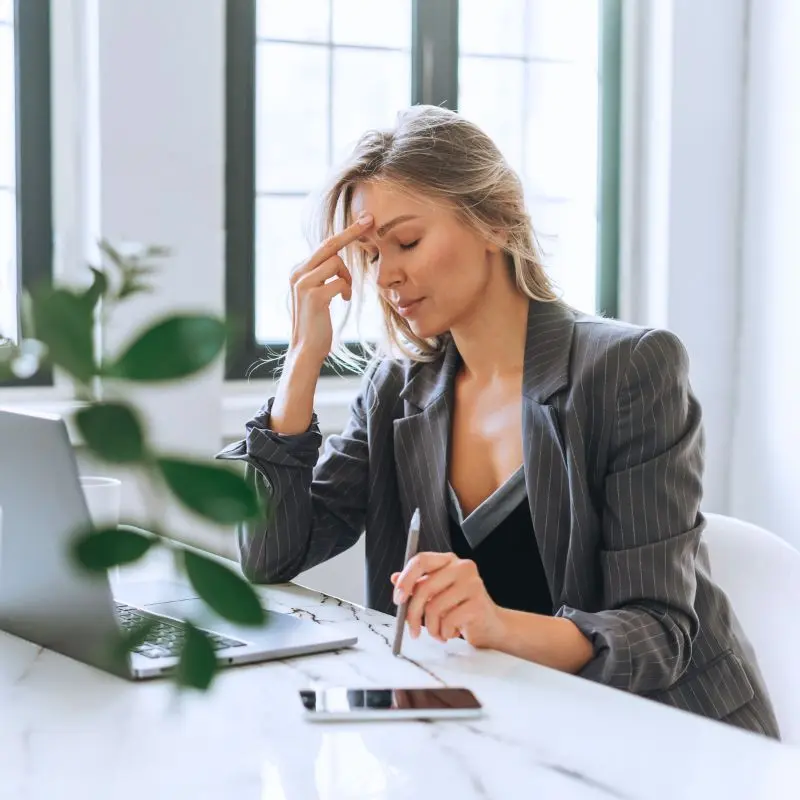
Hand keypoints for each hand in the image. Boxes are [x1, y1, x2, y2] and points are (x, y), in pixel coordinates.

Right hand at [288, 212, 373, 365]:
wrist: (306, 349)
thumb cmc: (317, 323)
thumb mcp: (318, 294)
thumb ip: (322, 276)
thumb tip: (337, 259)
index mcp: (299, 271)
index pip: (324, 246)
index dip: (345, 233)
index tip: (364, 221)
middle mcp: (298, 273)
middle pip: (329, 245)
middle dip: (351, 232)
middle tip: (370, 220)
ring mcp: (303, 283)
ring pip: (336, 263)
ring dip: (347, 278)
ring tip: (344, 293)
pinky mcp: (314, 295)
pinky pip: (340, 282)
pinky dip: (346, 290)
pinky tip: (343, 300)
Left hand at [391, 552, 504, 647]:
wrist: (491, 626)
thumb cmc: (461, 609)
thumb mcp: (436, 595)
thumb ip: (417, 586)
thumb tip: (394, 578)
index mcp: (448, 560)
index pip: (420, 560)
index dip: (405, 579)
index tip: (398, 599)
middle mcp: (461, 567)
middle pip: (424, 587)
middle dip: (413, 613)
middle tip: (412, 630)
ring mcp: (472, 583)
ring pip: (434, 607)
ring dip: (432, 627)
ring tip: (439, 632)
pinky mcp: (478, 602)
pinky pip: (448, 621)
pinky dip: (445, 632)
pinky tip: (452, 633)